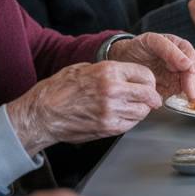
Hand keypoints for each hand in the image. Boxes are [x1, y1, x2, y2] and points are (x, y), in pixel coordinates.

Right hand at [6, 62, 162, 155]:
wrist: (41, 114)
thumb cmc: (58, 90)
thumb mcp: (84, 68)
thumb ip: (109, 71)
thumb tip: (128, 75)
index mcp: (108, 71)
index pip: (145, 75)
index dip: (150, 81)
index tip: (150, 85)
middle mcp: (113, 90)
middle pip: (148, 94)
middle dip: (152, 97)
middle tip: (152, 99)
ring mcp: (111, 110)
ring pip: (142, 111)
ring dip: (142, 110)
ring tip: (134, 107)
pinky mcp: (108, 127)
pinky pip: (131, 124)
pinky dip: (131, 121)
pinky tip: (123, 116)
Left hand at [106, 32, 194, 101]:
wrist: (122, 59)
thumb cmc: (136, 47)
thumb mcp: (152, 42)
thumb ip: (170, 50)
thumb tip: (187, 64)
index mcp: (179, 47)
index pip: (191, 57)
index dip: (190, 66)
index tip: (188, 73)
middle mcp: (180, 61)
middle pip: (191, 73)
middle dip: (190, 83)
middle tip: (189, 93)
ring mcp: (176, 74)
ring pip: (187, 84)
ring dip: (185, 91)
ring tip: (183, 96)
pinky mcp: (170, 86)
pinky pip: (177, 93)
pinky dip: (176, 96)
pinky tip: (173, 97)